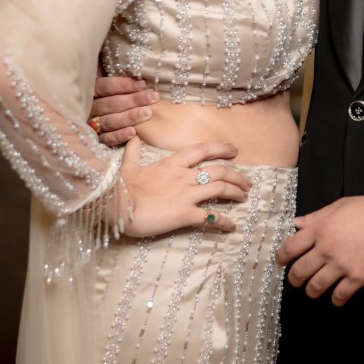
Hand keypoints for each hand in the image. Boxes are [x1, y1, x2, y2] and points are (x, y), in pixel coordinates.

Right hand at [91, 74, 158, 146]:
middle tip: (152, 97)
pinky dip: (119, 136)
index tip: (142, 83)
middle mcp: (89, 108)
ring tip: (147, 113)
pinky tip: (133, 132)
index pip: (104, 87)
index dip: (123, 85)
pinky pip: (106, 139)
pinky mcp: (96, 140)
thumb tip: (127, 61)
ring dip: (129, 117)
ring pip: (109, 121)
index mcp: (90, 91)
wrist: (96, 121)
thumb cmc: (111, 94)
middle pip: (110, 104)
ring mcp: (91, 125)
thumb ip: (112, 71)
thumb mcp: (107, 79)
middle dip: (133, 100)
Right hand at [120, 137, 249, 236]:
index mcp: (172, 163)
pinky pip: (210, 217)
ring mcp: (186, 195)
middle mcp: (184, 176)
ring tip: (244, 197)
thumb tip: (133, 138)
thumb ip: (133, 152)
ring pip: (219, 189)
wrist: (116, 206)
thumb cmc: (120, 187)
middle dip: (236, 175)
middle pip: (219, 170)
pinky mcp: (185, 214)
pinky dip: (223, 221)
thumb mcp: (127, 166)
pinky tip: (232, 225)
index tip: (234, 150)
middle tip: (247, 182)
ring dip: (235, 192)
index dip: (221, 148)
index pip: (202, 150)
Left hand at [276, 195, 363, 305]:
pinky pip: (339, 296)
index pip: (291, 247)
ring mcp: (341, 265)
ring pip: (316, 287)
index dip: (281, 257)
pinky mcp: (357, 278)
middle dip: (295, 279)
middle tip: (297, 280)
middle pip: (300, 271)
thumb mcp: (340, 205)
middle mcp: (326, 249)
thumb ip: (316, 216)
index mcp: (320, 229)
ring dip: (311, 291)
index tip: (280, 262)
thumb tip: (297, 223)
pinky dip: (335, 299)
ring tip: (313, 290)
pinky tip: (336, 296)